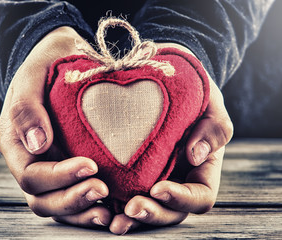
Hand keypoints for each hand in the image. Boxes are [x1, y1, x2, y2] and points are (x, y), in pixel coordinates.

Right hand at [0, 27, 111, 227]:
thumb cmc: (45, 68)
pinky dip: (90, 208)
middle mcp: (31, 163)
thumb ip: (27, 108)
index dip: (60, 176)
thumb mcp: (32, 77)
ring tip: (109, 212)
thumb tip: (37, 145)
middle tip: (102, 189)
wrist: (58, 64)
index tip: (90, 165)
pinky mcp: (69, 170)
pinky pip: (75, 197)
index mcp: (17, 145)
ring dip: (83, 212)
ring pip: (59, 205)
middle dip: (73, 199)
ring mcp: (50, 169)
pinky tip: (112, 208)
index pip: (32, 175)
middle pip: (43, 199)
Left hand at [107, 43, 232, 234]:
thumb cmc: (195, 98)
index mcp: (200, 172)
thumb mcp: (211, 107)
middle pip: (170, 212)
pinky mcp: (133, 176)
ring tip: (113, 221)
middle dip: (152, 214)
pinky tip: (97, 205)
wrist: (171, 90)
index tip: (158, 189)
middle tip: (131, 208)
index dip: (181, 199)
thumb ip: (213, 129)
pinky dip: (113, 206)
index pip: (199, 197)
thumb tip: (195, 156)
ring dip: (131, 219)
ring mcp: (155, 181)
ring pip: (147, 210)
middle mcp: (178, 182)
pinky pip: (124, 196)